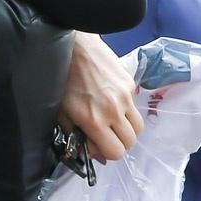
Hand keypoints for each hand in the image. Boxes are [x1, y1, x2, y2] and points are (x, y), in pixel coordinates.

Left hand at [59, 32, 143, 161]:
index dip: (106, 153)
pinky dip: (126, 110)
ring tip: (113, 122)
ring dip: (127, 130)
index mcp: (94, 121)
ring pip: (138, 127)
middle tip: (107, 136)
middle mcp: (114, 111)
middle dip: (119, 143)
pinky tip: (111, 101)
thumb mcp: (62, 112)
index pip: (115, 152)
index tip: (97, 145)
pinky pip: (134, 107)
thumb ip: (77, 135)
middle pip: (130, 142)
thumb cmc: (62, 80)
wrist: (75, 48)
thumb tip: (94, 152)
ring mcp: (125, 97)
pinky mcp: (130, 84)